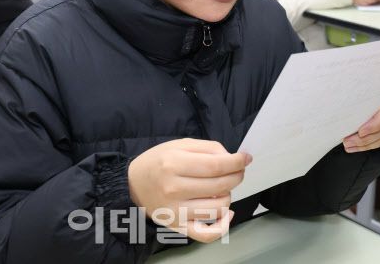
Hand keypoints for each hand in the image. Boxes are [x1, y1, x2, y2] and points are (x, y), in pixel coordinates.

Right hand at [128, 138, 250, 242]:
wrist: (133, 184)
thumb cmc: (158, 162)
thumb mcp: (179, 145)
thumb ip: (207, 148)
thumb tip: (232, 158)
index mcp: (174, 164)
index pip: (216, 166)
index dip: (237, 162)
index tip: (246, 158)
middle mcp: (174, 189)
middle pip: (220, 186)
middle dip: (236, 176)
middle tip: (237, 171)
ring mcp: (176, 211)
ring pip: (218, 208)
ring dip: (228, 196)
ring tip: (222, 188)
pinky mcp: (178, 226)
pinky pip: (207, 234)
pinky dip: (223, 226)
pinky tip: (227, 213)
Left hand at [343, 98, 379, 151]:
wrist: (367, 97)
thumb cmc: (358, 94)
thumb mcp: (356, 93)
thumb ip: (352, 99)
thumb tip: (337, 105)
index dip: (373, 125)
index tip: (360, 132)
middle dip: (363, 139)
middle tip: (346, 141)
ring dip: (362, 145)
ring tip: (347, 146)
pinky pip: (378, 143)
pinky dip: (364, 147)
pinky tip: (352, 148)